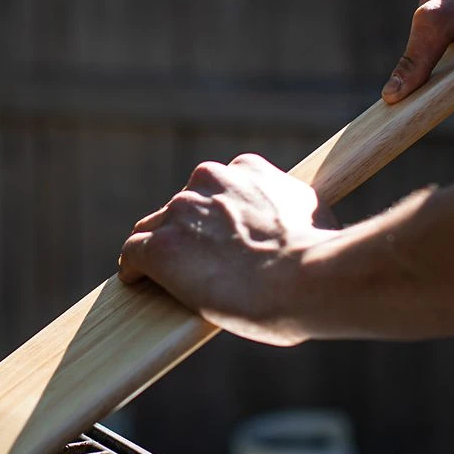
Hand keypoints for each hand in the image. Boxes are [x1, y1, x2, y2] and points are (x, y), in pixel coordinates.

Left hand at [117, 154, 336, 345]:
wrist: (308, 279)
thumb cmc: (320, 257)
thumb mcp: (314, 214)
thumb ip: (289, 210)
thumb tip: (293, 223)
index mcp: (247, 169)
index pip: (216, 189)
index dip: (218, 218)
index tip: (225, 240)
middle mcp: (209, 180)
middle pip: (182, 207)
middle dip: (189, 234)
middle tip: (201, 266)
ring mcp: (181, 213)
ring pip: (153, 229)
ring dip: (162, 251)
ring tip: (169, 280)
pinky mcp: (160, 248)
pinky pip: (133, 254)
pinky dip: (135, 270)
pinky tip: (139, 284)